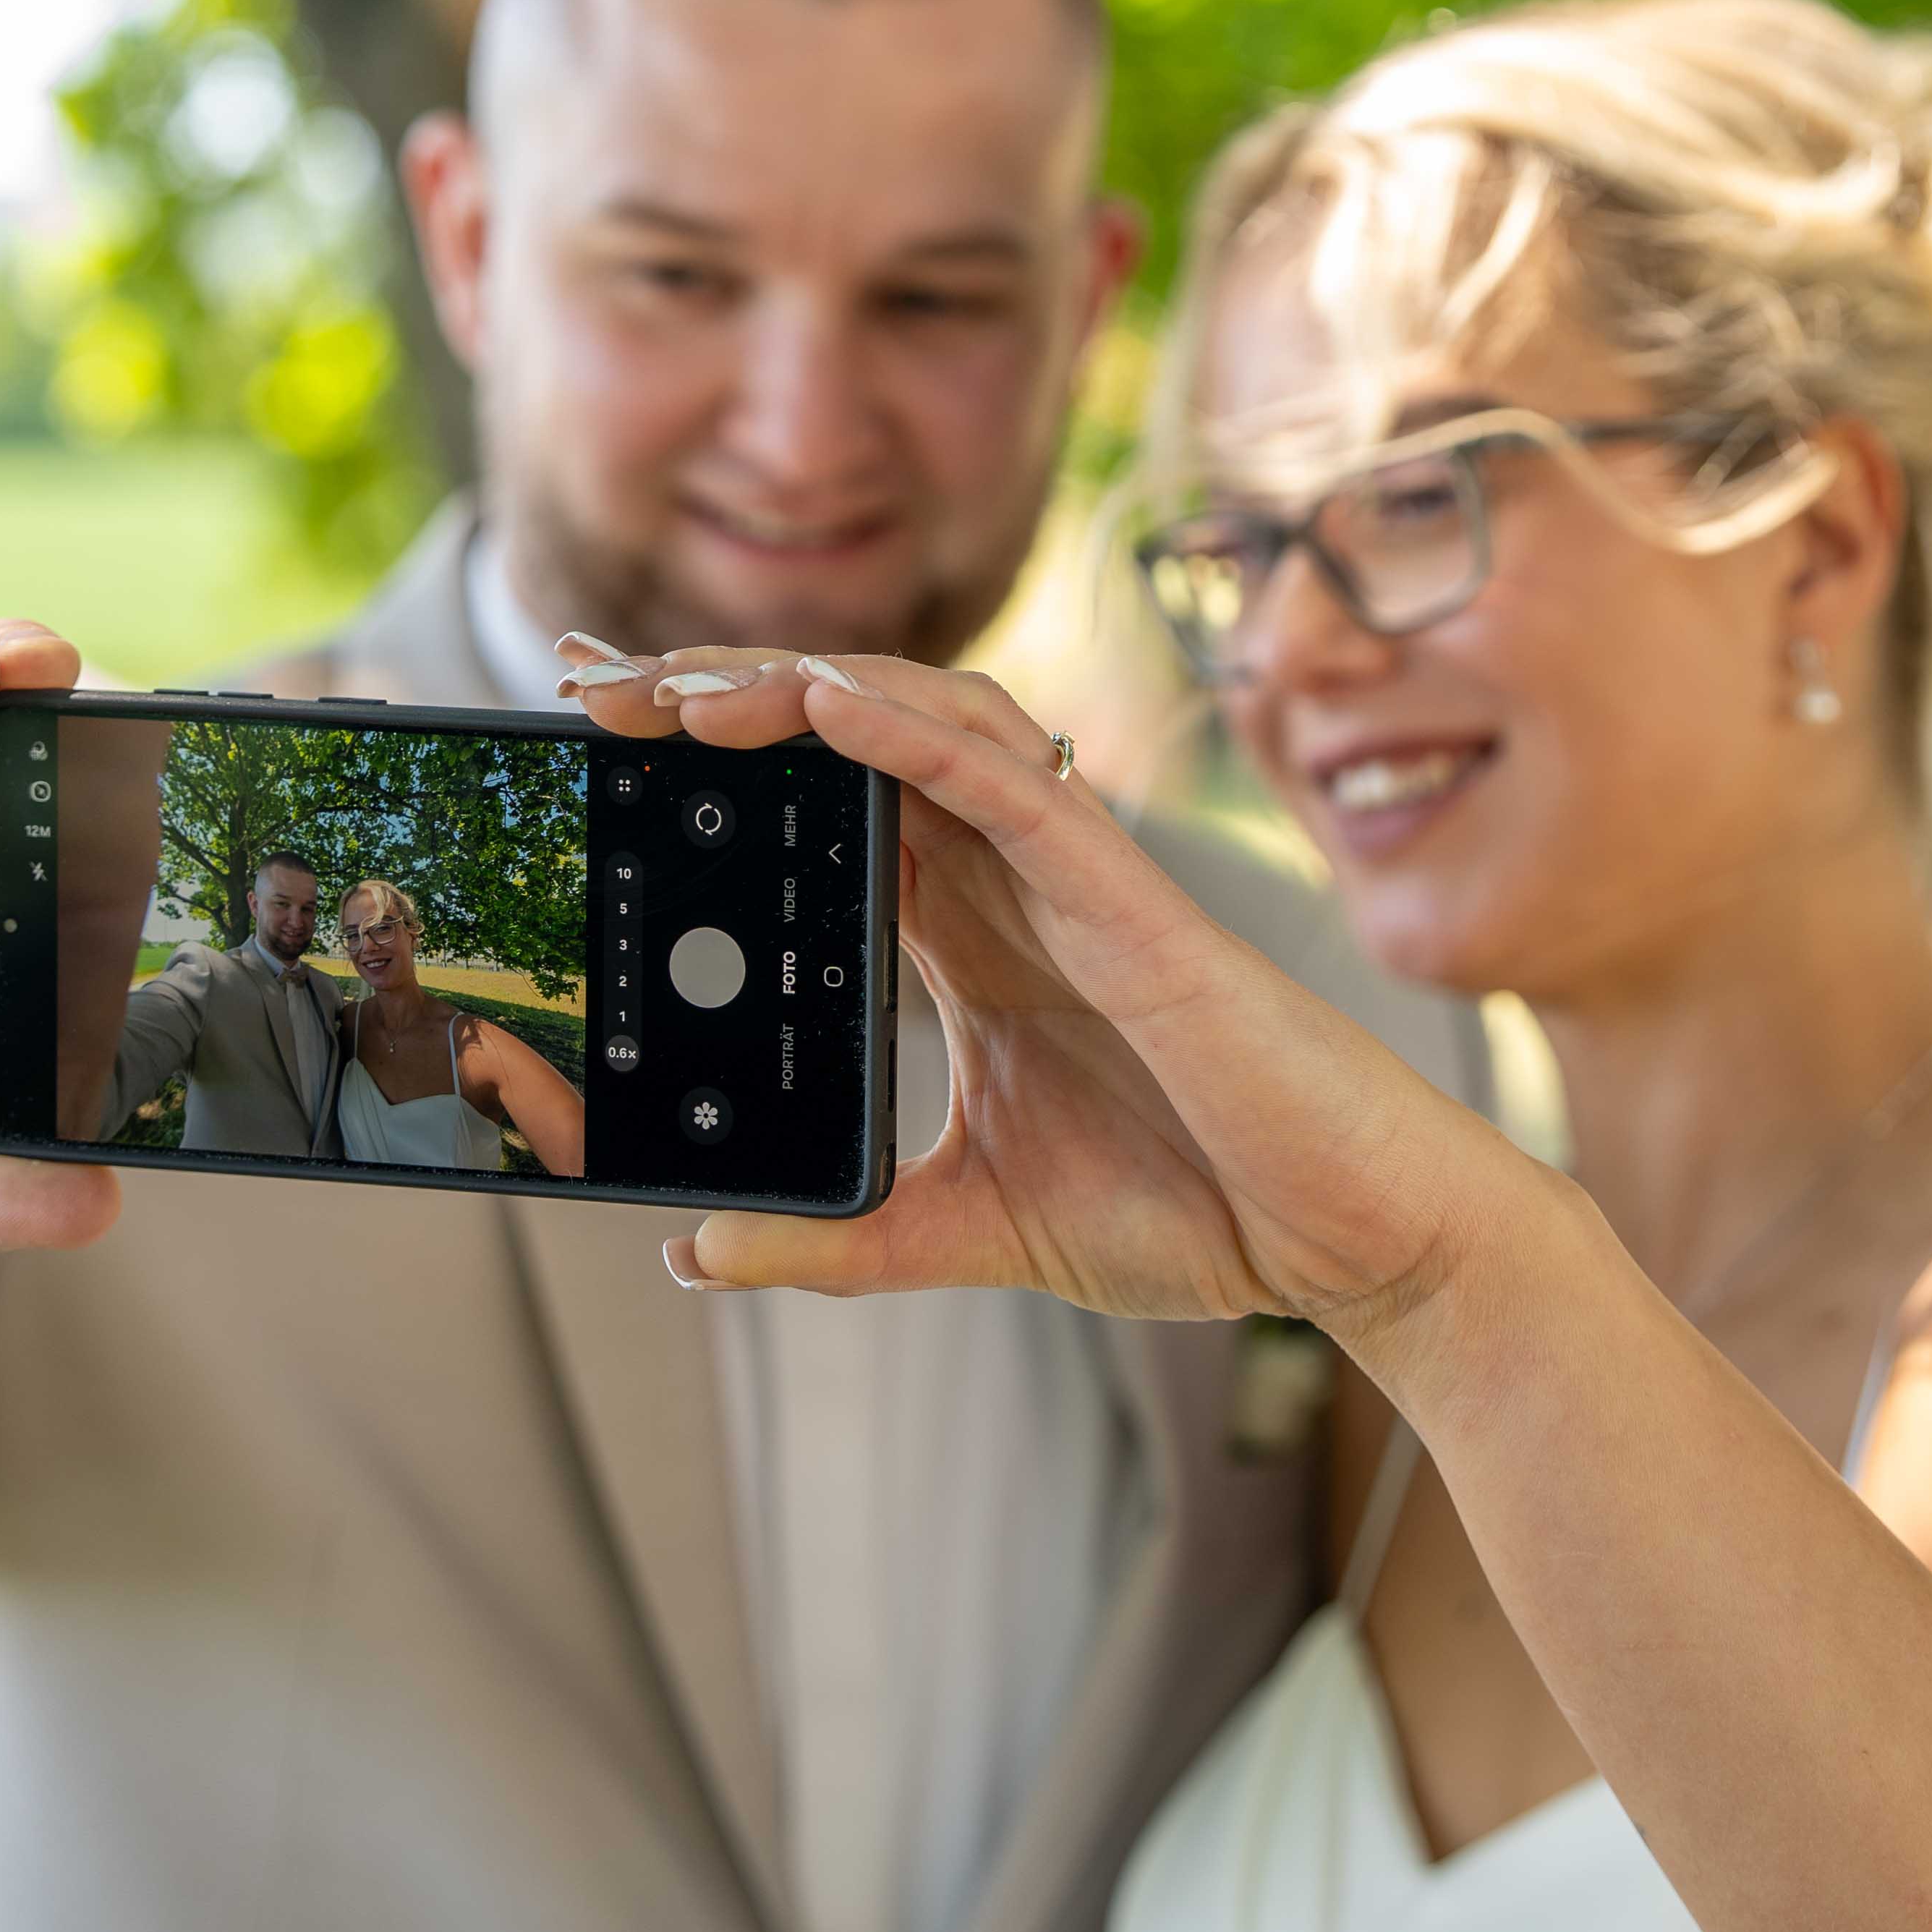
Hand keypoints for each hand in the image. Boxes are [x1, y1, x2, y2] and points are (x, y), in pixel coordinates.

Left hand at [563, 640, 1530, 1336]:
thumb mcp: (971, 1229)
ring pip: (915, 722)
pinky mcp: (1125, 893)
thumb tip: (695, 1251)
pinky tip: (821, 704)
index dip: (710, 755)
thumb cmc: (1197, 1210)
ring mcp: (1065, 873)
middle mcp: (1005, 879)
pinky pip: (1005, 778)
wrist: (1348, 1242)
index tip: (598, 731)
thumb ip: (840, 1241)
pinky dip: (908, 730)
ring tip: (672, 692)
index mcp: (967, 934)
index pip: (814, 807)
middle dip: (713, 691)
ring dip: (791, 689)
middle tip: (583, 680)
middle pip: (842, 738)